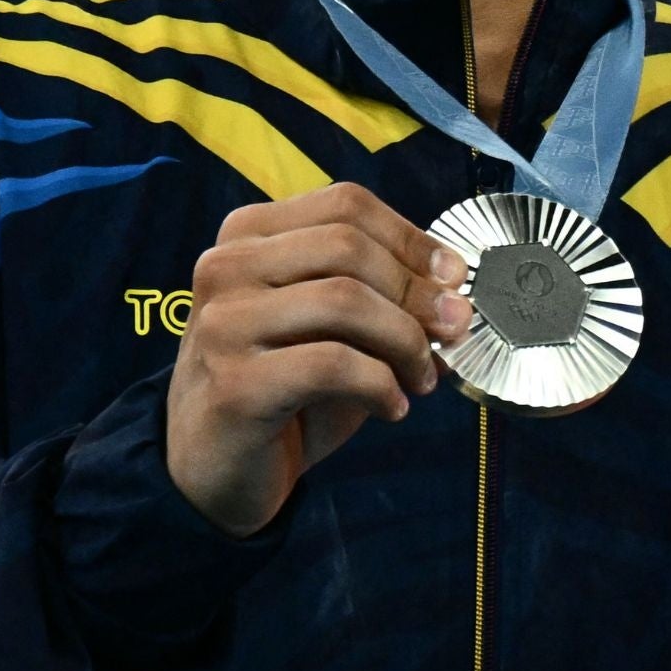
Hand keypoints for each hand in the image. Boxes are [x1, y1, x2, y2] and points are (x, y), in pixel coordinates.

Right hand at [166, 183, 471, 537]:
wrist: (215, 466)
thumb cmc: (283, 388)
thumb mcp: (332, 328)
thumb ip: (381, 298)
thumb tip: (453, 292)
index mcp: (249, 234)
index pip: (346, 204)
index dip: (412, 239)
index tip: (454, 277)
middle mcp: (226, 267)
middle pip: (348, 246)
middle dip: (416, 290)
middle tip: (454, 328)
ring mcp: (224, 324)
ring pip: (344, 300)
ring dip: (405, 340)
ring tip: (422, 376)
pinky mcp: (235, 383)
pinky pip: (333, 365)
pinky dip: (380, 385)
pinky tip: (392, 408)